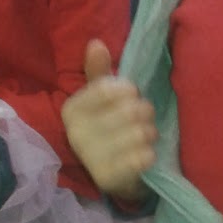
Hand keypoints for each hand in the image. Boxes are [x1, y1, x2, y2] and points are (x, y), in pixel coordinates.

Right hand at [61, 40, 156, 202]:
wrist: (111, 174)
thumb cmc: (108, 126)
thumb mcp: (100, 97)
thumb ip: (99, 71)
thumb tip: (95, 43)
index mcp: (73, 109)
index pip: (110, 89)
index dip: (129, 90)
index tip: (131, 96)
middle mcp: (76, 134)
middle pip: (130, 110)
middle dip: (145, 112)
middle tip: (143, 119)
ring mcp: (91, 158)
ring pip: (141, 133)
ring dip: (150, 133)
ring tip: (145, 136)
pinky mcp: (109, 179)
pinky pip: (143, 158)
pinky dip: (150, 154)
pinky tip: (145, 155)